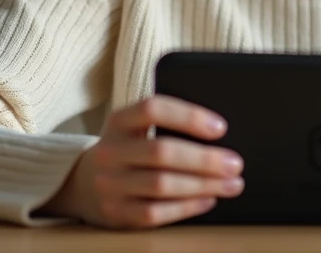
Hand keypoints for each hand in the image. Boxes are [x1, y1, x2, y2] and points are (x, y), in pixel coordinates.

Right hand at [41, 95, 244, 228]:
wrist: (85, 183)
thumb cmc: (129, 149)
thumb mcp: (137, 128)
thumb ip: (169, 124)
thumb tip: (221, 133)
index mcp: (118, 120)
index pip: (152, 108)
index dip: (188, 116)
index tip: (221, 127)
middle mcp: (109, 151)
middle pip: (161, 151)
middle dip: (205, 158)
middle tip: (235, 163)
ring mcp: (109, 184)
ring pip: (161, 185)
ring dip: (203, 185)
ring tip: (231, 183)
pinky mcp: (115, 213)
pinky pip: (155, 213)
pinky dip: (187, 207)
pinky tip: (208, 200)